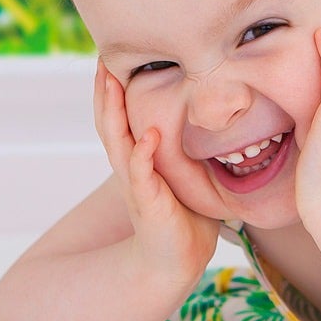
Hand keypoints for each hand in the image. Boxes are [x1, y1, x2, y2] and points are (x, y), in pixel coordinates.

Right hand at [93, 61, 222, 293]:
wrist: (176, 263)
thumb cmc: (185, 218)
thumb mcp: (186, 173)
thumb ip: (189, 146)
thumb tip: (217, 115)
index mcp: (137, 158)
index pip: (119, 117)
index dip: (114, 89)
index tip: (112, 58)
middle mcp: (129, 167)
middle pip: (109, 122)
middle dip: (105, 90)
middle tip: (102, 58)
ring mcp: (135, 184)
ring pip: (117, 142)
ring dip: (113, 112)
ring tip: (112, 82)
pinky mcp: (147, 203)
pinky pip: (141, 176)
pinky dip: (142, 155)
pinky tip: (147, 136)